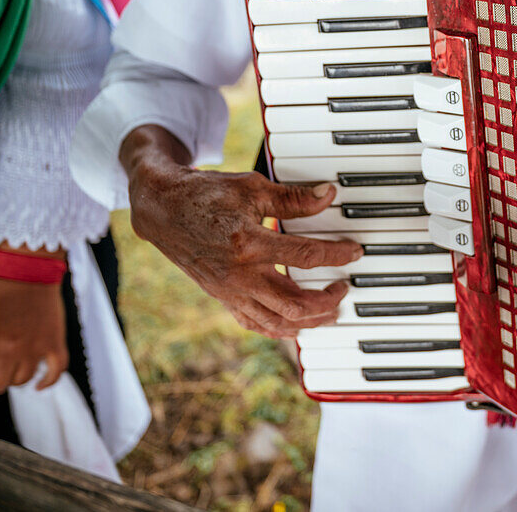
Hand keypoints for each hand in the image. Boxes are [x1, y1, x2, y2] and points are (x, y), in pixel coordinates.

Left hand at [0, 278, 67, 392]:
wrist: (29, 273)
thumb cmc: (1, 291)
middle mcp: (13, 350)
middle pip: (0, 384)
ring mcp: (36, 348)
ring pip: (24, 379)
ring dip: (17, 377)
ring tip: (14, 368)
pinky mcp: (54, 342)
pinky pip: (56, 371)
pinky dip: (48, 382)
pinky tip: (39, 385)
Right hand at [121, 125, 361, 337]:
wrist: (161, 209)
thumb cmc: (205, 195)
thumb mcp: (252, 189)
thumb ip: (294, 198)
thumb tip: (328, 196)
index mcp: (249, 244)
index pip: (306, 256)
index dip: (336, 255)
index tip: (354, 252)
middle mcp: (239, 275)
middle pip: (294, 303)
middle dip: (326, 301)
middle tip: (344, 288)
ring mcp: (228, 291)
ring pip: (275, 321)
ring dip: (307, 322)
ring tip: (330, 314)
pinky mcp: (221, 297)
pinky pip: (253, 323)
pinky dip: (277, 329)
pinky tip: (295, 327)